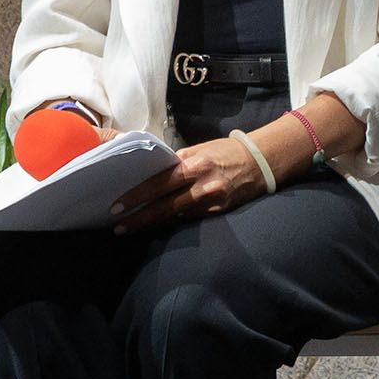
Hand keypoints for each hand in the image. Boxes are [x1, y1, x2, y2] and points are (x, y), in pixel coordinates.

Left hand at [111, 138, 272, 234]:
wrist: (260, 162)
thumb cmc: (224, 152)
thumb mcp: (199, 150)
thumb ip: (176, 162)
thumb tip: (151, 172)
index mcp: (194, 164)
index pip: (159, 183)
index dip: (137, 196)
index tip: (117, 206)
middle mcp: (202, 185)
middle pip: (164, 206)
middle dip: (139, 218)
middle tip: (118, 227)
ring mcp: (211, 201)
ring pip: (175, 216)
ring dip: (152, 223)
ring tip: (131, 228)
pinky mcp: (218, 212)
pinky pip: (190, 218)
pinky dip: (172, 221)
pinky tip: (158, 225)